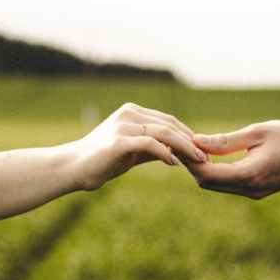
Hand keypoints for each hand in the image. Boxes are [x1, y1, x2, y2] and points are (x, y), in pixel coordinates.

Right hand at [71, 102, 207, 190]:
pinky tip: (174, 164)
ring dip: (185, 148)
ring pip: (164, 133)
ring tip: (199, 161)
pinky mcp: (119, 141)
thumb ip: (153, 148)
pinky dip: (165, 153)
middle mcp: (129, 114)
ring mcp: (123, 126)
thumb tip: (178, 153)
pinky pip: (150, 145)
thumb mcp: (132, 151)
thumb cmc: (102, 161)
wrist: (72, 167)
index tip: (203, 151)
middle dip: (191, 141)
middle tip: (207, 158)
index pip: (168, 121)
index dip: (188, 135)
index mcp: (132, 112)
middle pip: (170, 125)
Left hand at [186, 120, 279, 198]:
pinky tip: (210, 156)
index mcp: (251, 175)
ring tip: (191, 147)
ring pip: (217, 186)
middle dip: (191, 165)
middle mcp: (252, 190)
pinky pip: (229, 185)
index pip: (207, 174)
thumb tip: (195, 141)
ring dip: (202, 169)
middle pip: (208, 183)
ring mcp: (256, 193)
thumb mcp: (258, 132)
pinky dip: (216, 172)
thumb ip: (225, 141)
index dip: (188, 160)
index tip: (177, 142)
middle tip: (179, 143)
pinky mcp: (259, 191)